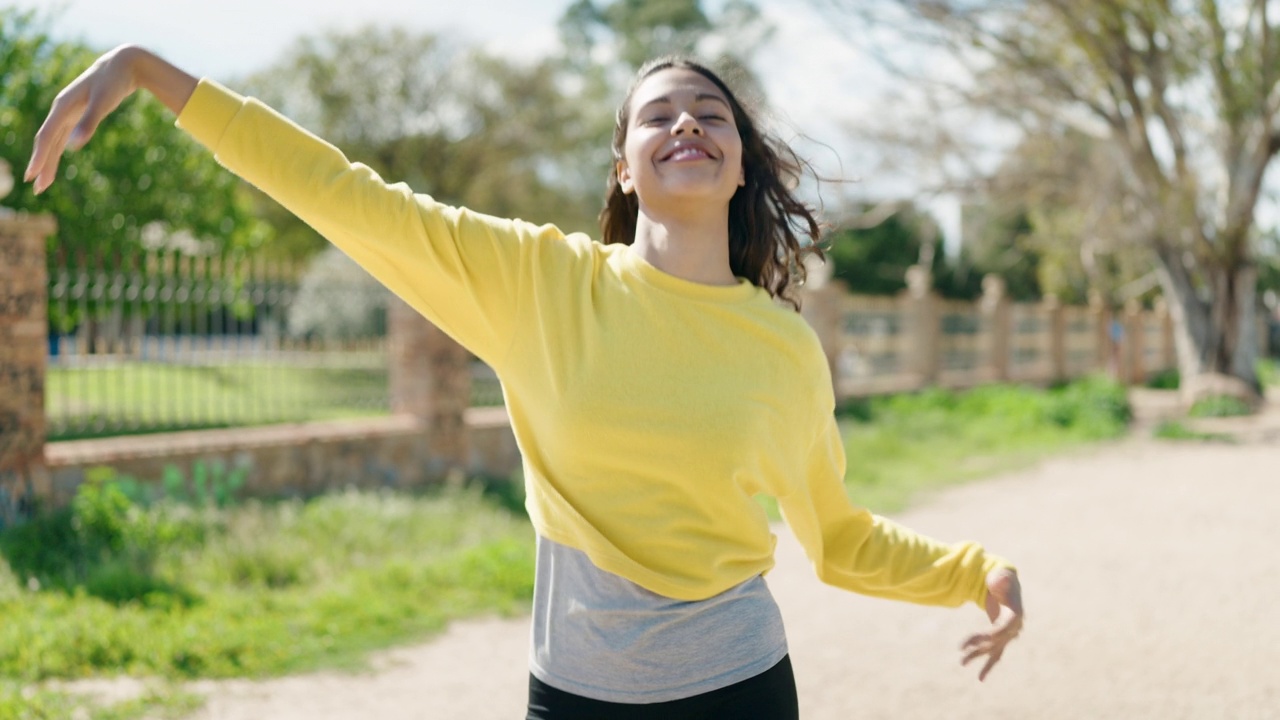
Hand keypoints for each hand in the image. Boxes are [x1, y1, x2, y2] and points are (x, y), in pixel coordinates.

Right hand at [25, 45, 195, 194]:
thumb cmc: (112, 83)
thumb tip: (74, 146)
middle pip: (47, 142)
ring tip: (44, 183)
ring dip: (48, 162)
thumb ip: (89, 123)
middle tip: (37, 190)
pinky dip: (58, 151)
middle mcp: (60, 110)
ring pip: (54, 142)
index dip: (39, 158)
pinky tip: (56, 161)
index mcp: (62, 107)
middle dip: (41, 165)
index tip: (33, 176)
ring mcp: (67, 113)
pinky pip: (62, 137)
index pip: (47, 137)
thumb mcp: (103, 102)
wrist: (121, 65)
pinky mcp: (76, 115)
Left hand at [960, 567, 1022, 681]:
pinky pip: (995, 654)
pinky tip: (981, 677)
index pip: (1000, 631)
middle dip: (977, 649)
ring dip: (978, 657)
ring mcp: (1008, 635)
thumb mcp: (1001, 577)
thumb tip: (998, 580)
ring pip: (993, 650)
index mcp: (1015, 615)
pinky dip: (988, 665)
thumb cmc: (1003, 580)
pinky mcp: (1002, 638)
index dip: (985, 637)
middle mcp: (1014, 629)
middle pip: (994, 643)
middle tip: (961, 656)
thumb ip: (1000, 578)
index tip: (968, 643)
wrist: (1008, 586)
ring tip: (962, 664)